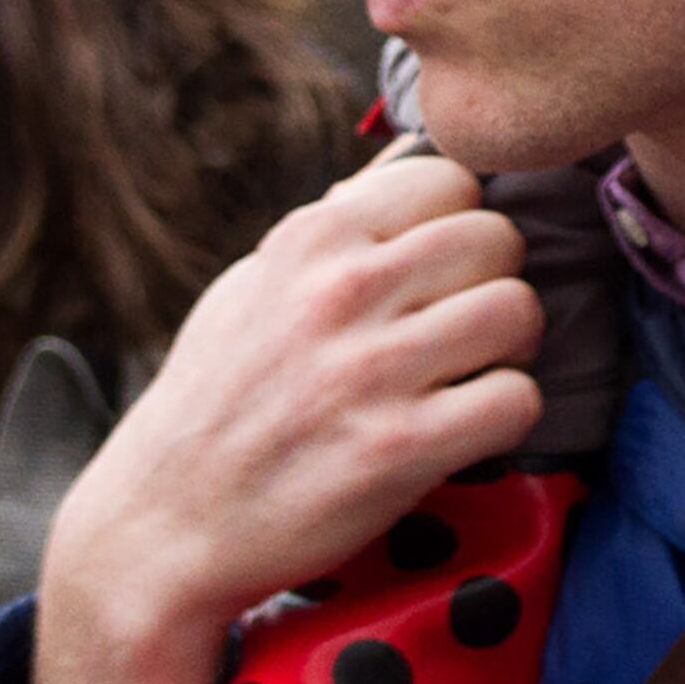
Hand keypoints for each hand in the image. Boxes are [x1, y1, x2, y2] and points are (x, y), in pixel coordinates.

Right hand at [32, 147, 542, 683]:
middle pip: (498, 238)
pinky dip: (507, 417)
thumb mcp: (252, 286)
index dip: (460, 226)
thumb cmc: (215, 400)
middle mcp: (343, 291)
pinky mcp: (400, 450)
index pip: (451, 179)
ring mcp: (372, 370)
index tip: (442, 272)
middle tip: (466, 329)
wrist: (165, 523)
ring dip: (510, 349)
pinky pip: (517, 399)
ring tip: (472, 375)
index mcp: (311, 238)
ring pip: (520, 311)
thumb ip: (331, 229)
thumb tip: (407, 160)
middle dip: (495, 282)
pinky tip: (468, 430)